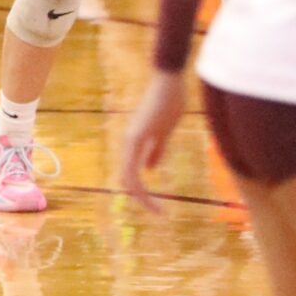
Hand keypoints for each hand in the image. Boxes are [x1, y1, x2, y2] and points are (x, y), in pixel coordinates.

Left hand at [121, 71, 186, 212]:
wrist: (168, 81)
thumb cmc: (168, 102)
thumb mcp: (163, 132)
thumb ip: (155, 149)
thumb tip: (150, 168)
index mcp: (135, 142)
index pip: (131, 173)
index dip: (141, 192)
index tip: (158, 205)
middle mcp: (128, 143)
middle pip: (126, 180)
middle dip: (141, 200)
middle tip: (158, 213)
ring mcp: (131, 140)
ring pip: (127, 178)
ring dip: (142, 198)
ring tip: (158, 211)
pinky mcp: (137, 137)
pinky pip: (132, 169)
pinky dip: (141, 189)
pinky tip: (155, 198)